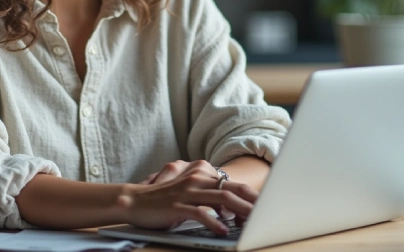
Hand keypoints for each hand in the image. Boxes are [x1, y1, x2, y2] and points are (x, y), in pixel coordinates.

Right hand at [120, 164, 257, 234]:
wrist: (134, 199)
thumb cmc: (165, 199)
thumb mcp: (190, 194)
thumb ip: (211, 198)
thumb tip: (232, 212)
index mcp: (202, 172)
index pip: (234, 184)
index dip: (252, 197)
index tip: (267, 209)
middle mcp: (197, 177)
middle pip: (233, 189)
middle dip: (253, 203)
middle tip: (270, 215)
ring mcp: (187, 190)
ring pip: (221, 199)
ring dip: (240, 212)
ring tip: (254, 223)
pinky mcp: (177, 204)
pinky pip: (200, 212)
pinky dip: (213, 221)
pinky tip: (223, 231)